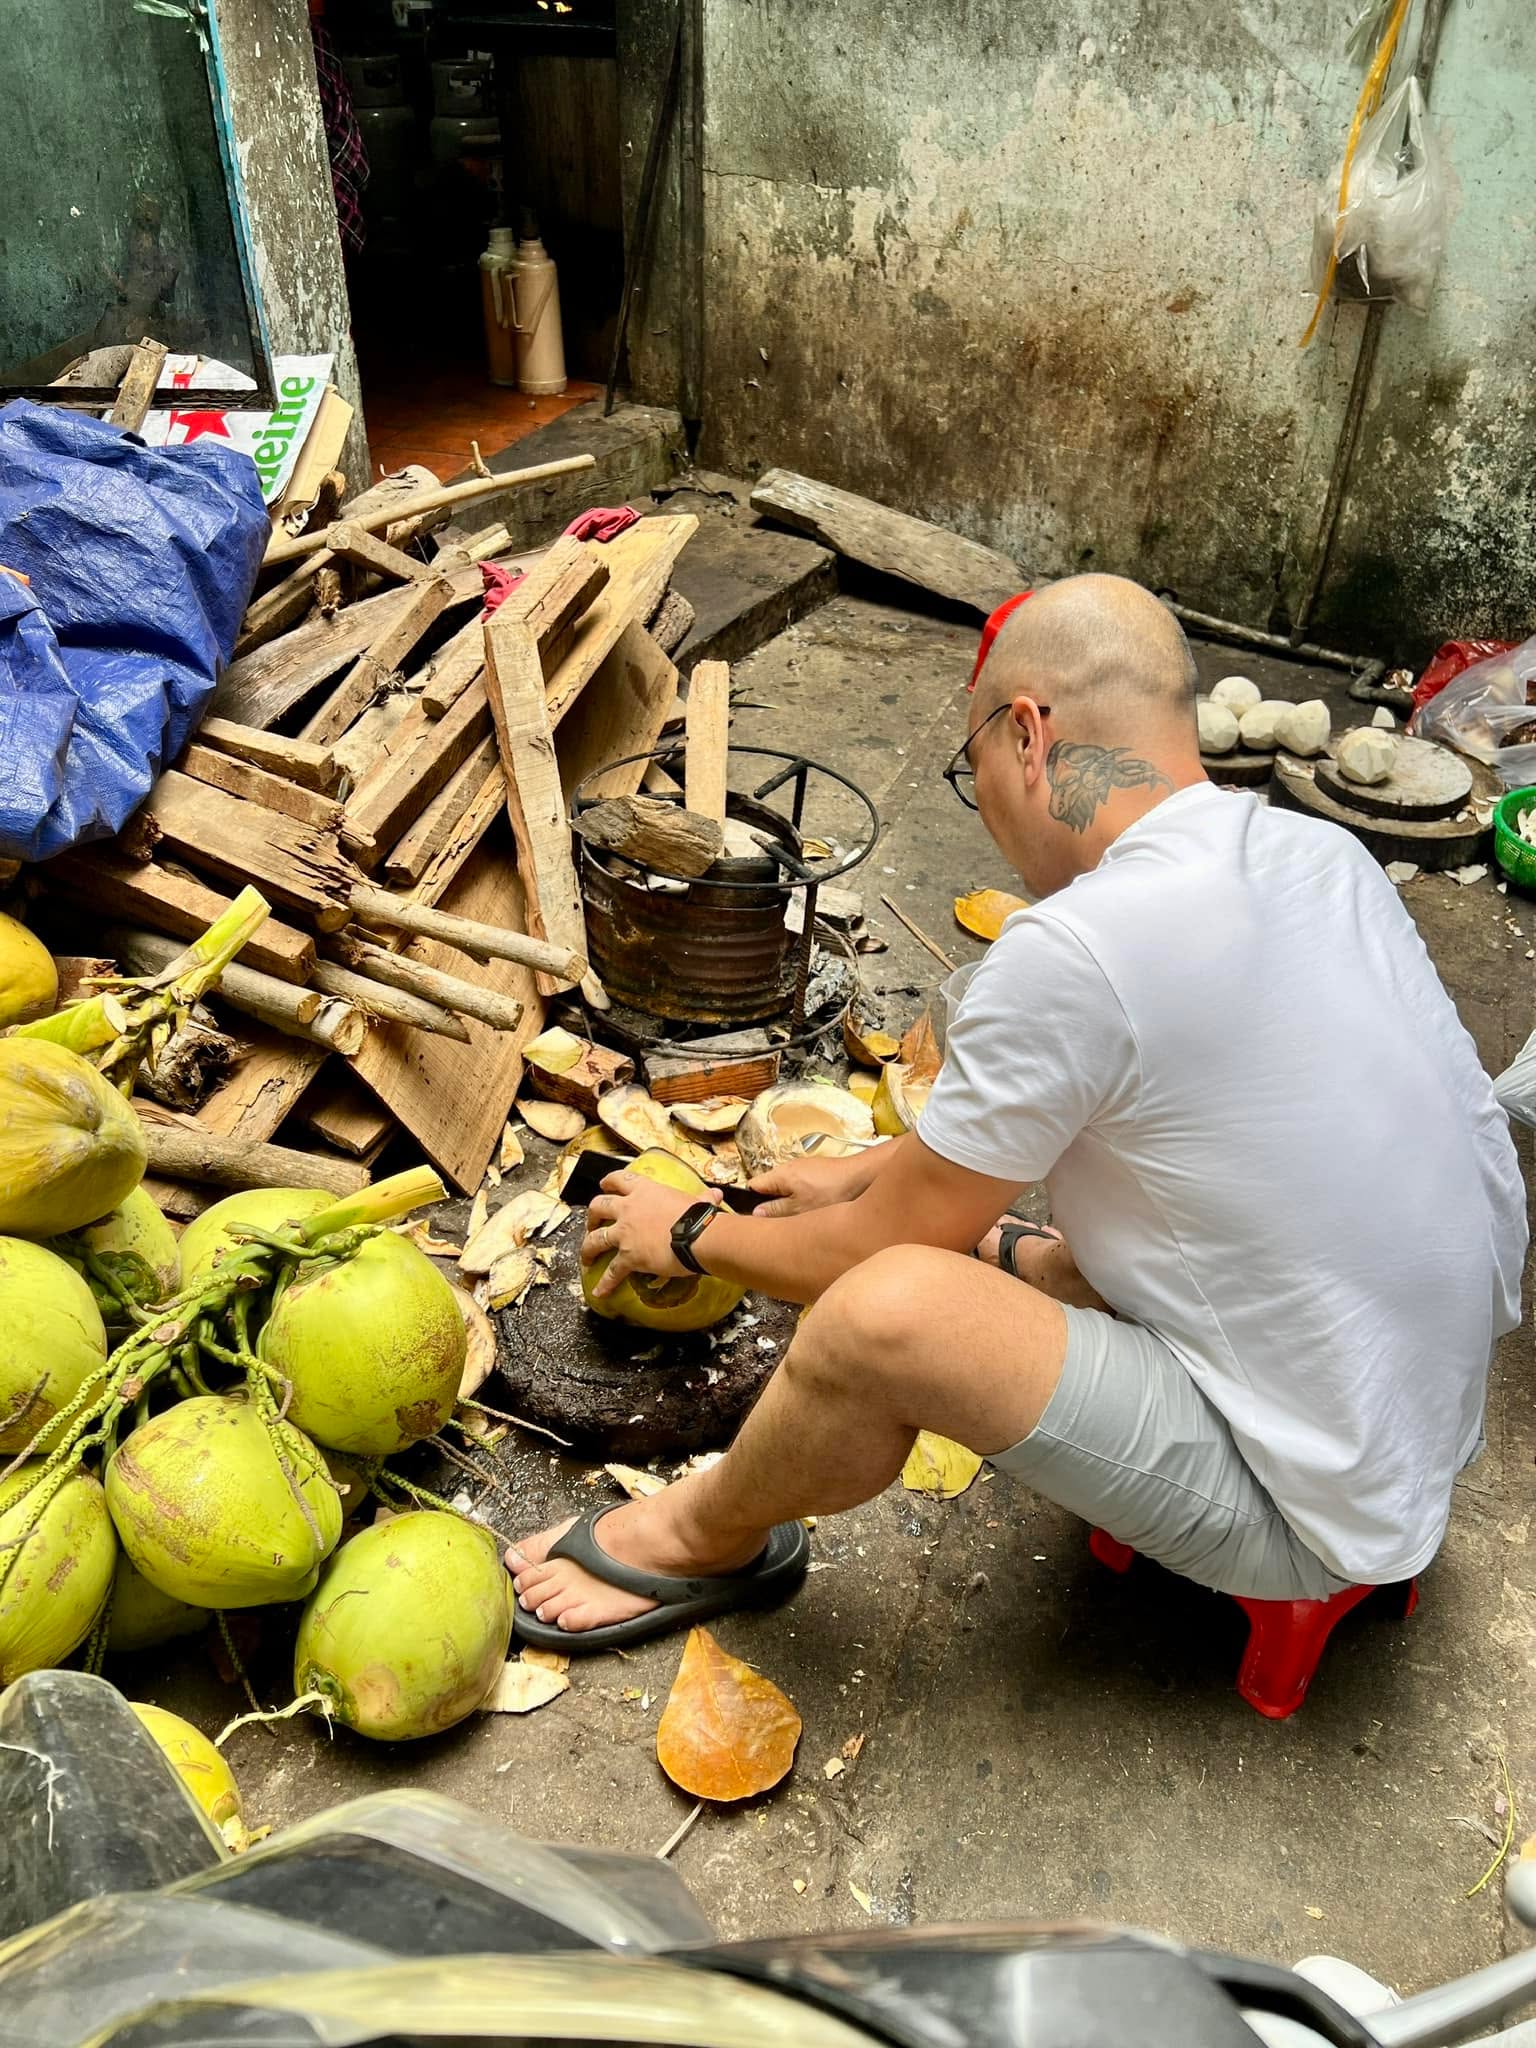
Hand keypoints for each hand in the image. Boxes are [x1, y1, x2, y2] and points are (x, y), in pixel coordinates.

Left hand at [581, 1170, 722, 1298]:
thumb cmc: (700, 1217)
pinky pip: (612, 1271)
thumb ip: (703, 1198)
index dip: (608, 1182)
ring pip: (595, 1239)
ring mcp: (625, 1233)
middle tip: (592, 1223)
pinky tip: (599, 1292)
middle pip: (598, 1206)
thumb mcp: (699, 1202)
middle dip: (592, 1215)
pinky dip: (604, 1283)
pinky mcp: (628, 1256)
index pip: (619, 1179)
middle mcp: (629, 1208)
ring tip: (585, 1257)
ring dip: (587, 1248)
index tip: (604, 1185)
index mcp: (645, 1191)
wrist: (698, 1236)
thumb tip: (715, 1195)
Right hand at [748, 1148, 883, 1216]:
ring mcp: (804, 1168)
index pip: (753, 1186)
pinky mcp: (819, 1171)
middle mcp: (789, 1167)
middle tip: (781, 1224)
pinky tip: (817, 1209)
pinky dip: (805, 1198)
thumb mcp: (800, 1208)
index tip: (757, 1219)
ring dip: (791, 1203)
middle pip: (770, 1188)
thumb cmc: (830, 1192)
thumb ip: (776, 1211)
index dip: (751, 1202)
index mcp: (779, 1175)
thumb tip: (755, 1213)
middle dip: (773, 1205)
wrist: (862, 1176)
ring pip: (788, 1188)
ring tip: (801, 1219)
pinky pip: (802, 1186)